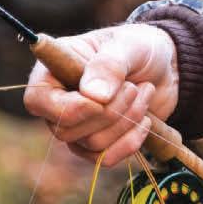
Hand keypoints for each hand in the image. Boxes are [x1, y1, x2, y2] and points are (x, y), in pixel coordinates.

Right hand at [23, 24, 178, 166]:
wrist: (164, 71)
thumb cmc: (139, 50)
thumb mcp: (128, 45)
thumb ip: (109, 65)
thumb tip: (93, 96)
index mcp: (53, 72)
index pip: (37, 101)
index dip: (69, 108)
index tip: (102, 99)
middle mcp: (59, 104)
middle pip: (67, 130)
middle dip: (109, 113)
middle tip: (134, 88)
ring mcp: (78, 128)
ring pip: (92, 144)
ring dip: (126, 121)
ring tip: (143, 94)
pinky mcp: (100, 145)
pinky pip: (106, 158)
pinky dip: (131, 141)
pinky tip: (145, 120)